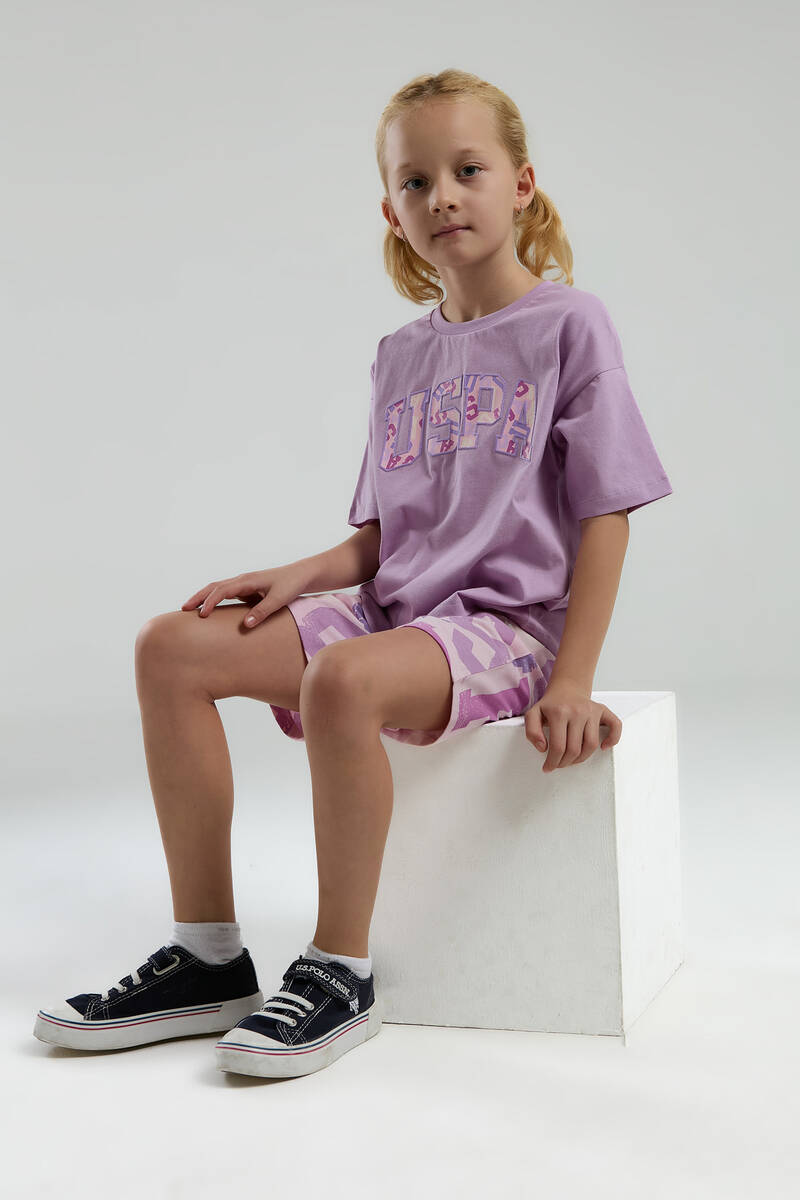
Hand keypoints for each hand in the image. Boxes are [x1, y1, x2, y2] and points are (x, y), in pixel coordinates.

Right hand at [181, 562, 310, 628]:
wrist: (302, 575)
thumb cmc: (291, 585)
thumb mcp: (279, 600)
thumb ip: (262, 612)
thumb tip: (245, 626)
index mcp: (247, 580)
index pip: (222, 590)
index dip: (210, 602)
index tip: (201, 615)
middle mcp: (242, 580)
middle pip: (214, 587)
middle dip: (198, 597)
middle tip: (183, 609)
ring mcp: (244, 584)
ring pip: (218, 589)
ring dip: (204, 598)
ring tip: (190, 610)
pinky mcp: (247, 589)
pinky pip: (226, 594)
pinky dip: (214, 600)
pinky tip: (210, 610)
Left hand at [524, 679, 621, 771]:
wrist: (566, 688)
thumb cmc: (551, 704)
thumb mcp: (533, 714)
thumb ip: (531, 730)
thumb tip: (543, 747)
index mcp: (559, 712)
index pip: (558, 746)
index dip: (552, 761)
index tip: (548, 767)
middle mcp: (577, 711)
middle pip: (574, 749)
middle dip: (565, 762)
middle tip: (559, 764)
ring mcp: (592, 711)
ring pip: (591, 744)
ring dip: (582, 758)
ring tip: (572, 759)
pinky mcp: (603, 711)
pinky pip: (615, 726)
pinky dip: (613, 739)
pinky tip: (604, 747)